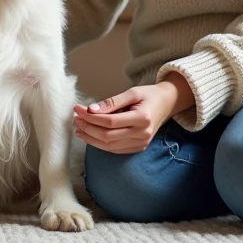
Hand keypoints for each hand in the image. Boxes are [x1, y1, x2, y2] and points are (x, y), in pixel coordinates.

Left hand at [72, 73, 194, 153]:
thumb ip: (111, 102)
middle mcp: (143, 134)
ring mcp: (141, 143)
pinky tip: (90, 136)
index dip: (91, 117)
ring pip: (109, 146)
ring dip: (91, 138)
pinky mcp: (138, 148)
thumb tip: (91, 110)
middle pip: (108, 136)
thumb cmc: (149, 95)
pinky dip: (100, 144)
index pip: (110, 122)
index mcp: (143, 118)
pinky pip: (115, 150)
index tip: (78, 109)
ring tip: (79, 128)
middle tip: (76, 119)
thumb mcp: (131, 92)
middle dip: (88, 128)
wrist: (167, 104)